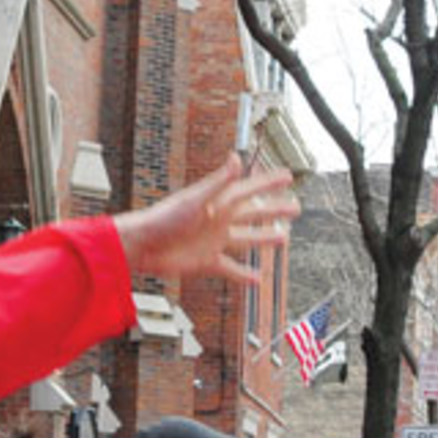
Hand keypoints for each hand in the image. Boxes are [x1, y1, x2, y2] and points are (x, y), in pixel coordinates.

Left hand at [112, 154, 298, 286]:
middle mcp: (218, 220)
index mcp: (218, 203)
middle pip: (253, 213)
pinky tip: (258, 278)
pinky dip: (245, 275)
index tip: (287, 177)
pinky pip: (231, 269)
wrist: (142, 246)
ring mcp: (214, 242)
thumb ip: (218, 182)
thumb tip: (236, 159)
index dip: (268, 183)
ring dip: (264, 238)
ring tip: (283, 238)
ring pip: (246, 239)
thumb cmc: (164, 220)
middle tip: (295, 206)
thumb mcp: (195, 199)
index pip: (249, 189)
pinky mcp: (207, 262)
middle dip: (274, 209)